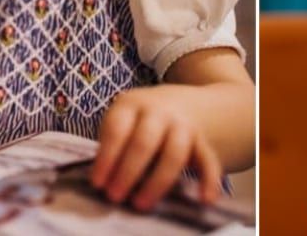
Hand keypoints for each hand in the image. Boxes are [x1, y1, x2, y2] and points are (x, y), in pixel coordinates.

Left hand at [90, 86, 221, 210]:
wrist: (183, 102)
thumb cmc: (140, 121)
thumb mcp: (123, 120)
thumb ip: (114, 146)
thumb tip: (103, 181)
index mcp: (131, 104)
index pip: (117, 130)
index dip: (107, 158)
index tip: (98, 183)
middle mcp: (159, 111)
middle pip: (144, 141)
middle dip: (129, 171)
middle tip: (115, 196)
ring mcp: (183, 125)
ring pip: (174, 153)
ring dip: (157, 181)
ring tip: (141, 204)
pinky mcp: (202, 141)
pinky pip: (207, 160)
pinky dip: (209, 180)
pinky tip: (205, 199)